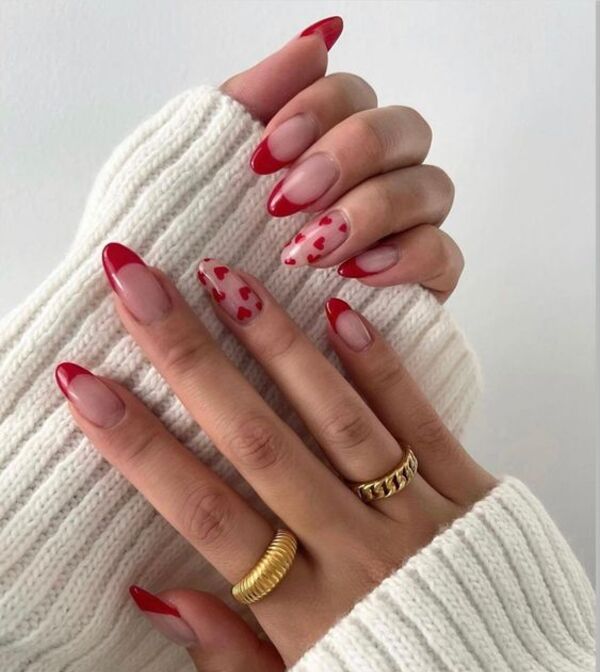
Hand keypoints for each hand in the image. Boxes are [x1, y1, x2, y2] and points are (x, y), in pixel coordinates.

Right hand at [55, 242, 494, 671]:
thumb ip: (227, 654)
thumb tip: (152, 593)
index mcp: (304, 611)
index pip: (203, 512)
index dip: (140, 446)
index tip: (87, 385)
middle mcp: (356, 553)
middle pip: (258, 444)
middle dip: (191, 361)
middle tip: (141, 289)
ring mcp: (417, 518)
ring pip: (336, 419)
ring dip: (276, 346)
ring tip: (226, 281)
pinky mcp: (470, 493)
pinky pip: (421, 420)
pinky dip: (381, 366)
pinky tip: (339, 312)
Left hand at [220, 16, 462, 301]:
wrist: (215, 334)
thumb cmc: (210, 250)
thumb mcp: (211, 172)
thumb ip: (256, 99)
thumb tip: (318, 38)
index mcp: (327, 144)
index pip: (351, 93)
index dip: (315, 111)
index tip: (262, 158)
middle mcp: (375, 177)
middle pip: (403, 129)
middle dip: (349, 156)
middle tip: (289, 200)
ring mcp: (405, 227)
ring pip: (432, 186)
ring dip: (373, 209)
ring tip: (317, 247)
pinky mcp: (421, 281)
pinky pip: (445, 255)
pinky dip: (406, 258)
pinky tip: (356, 274)